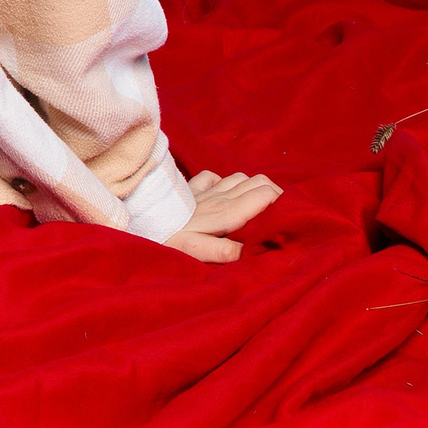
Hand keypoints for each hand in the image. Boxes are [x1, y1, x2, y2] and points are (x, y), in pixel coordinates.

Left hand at [165, 170, 282, 262]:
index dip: (282, 201)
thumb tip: (257, 250)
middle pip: (257, 182)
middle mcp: (219, 196)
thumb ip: (227, 250)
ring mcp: (204, 189)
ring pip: (239, 177)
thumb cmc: (167, 238)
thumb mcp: (197, 250)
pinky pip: (213, 177)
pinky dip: (224, 182)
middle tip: (279, 212)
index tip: (290, 216)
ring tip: (257, 206)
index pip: (265, 194)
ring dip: (252, 187)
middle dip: (274, 193)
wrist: (137, 218)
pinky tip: (223, 194)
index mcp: (226, 211)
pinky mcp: (189, 188)